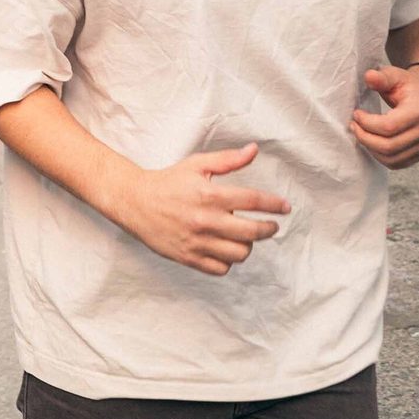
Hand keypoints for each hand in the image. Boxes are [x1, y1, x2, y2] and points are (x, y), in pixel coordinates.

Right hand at [116, 143, 289, 276]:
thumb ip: (227, 160)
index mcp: (210, 195)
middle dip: (268, 229)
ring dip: (246, 245)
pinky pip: (221, 268)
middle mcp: (206, 220)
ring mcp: (197, 241)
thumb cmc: (167, 182)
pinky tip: (224, 248)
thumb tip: (253, 150)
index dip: (274, 204)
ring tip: (242, 237)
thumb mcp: (196, 165)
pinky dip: (227, 261)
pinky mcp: (188, 257)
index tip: (284, 207)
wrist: (133, 202)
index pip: (254, 201)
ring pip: (240, 253)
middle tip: (270, 226)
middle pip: (253, 232)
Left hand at [351, 65, 418, 168]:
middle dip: (364, 137)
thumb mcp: (396, 76)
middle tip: (353, 125)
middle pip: (388, 146)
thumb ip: (382, 77)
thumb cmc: (410, 86)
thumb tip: (368, 77)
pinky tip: (372, 142)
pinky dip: (380, 156)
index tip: (356, 113)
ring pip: (392, 158)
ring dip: (370, 148)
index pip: (388, 127)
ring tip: (361, 133)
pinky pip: (397, 163)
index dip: (367, 123)